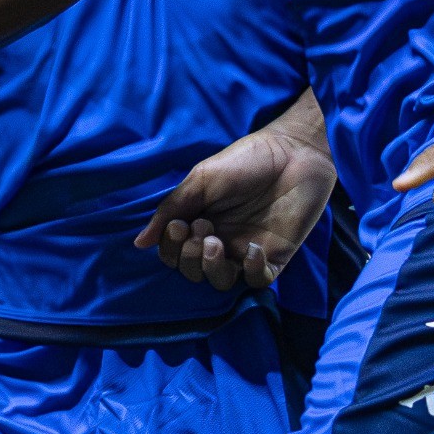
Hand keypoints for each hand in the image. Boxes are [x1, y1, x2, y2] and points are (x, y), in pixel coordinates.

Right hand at [134, 121, 336, 291]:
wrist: (294, 152)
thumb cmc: (245, 160)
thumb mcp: (201, 179)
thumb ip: (171, 208)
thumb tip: (139, 243)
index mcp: (199, 221)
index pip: (174, 252)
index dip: (171, 247)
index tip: (178, 224)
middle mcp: (221, 240)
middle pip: (194, 271)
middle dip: (190, 257)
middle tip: (202, 228)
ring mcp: (246, 250)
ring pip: (222, 281)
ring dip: (212, 267)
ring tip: (216, 242)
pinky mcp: (275, 257)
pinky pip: (257, 280)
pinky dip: (250, 270)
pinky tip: (251, 248)